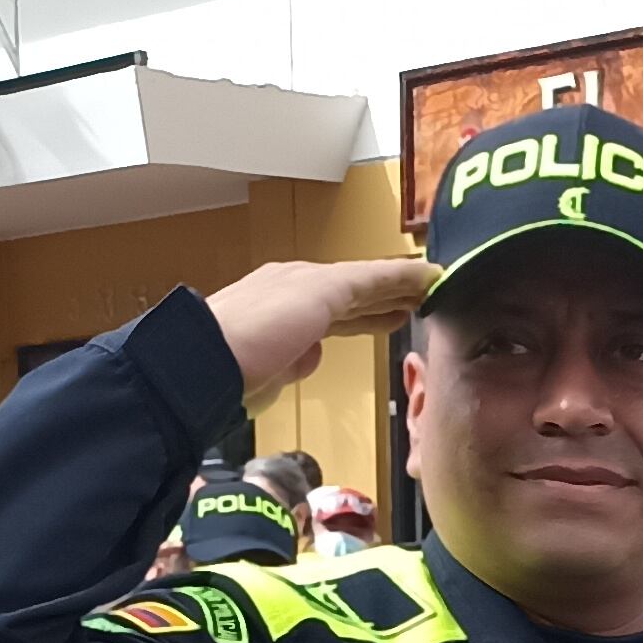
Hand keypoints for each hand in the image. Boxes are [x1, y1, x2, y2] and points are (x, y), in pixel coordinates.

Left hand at [204, 257, 439, 402]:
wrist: (207, 368)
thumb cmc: (261, 326)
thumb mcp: (318, 292)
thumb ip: (362, 286)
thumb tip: (388, 293)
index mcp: (307, 276)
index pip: (366, 274)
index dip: (402, 277)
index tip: (435, 277)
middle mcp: (295, 298)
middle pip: (353, 294)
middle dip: (388, 294)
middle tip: (425, 297)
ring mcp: (283, 331)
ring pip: (336, 318)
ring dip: (367, 316)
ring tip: (397, 318)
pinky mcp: (272, 364)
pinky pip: (313, 348)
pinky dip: (334, 341)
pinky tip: (334, 347)